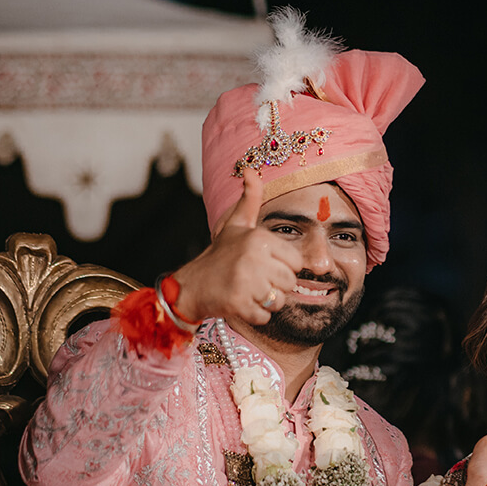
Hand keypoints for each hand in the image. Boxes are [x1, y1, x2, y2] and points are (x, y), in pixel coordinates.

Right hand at [171, 170, 302, 324]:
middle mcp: (254, 258)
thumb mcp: (236, 224)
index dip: (282, 266)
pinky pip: (265, 317)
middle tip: (254, 279)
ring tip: (247, 290)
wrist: (190, 285)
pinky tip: (240, 302)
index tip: (263, 264)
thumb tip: (251, 169)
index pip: (296, 262)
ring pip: (279, 301)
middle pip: (290, 282)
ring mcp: (245, 282)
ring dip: (266, 301)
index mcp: (259, 238)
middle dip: (275, 285)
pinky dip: (255, 315)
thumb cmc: (220, 255)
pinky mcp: (238, 304)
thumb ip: (250, 199)